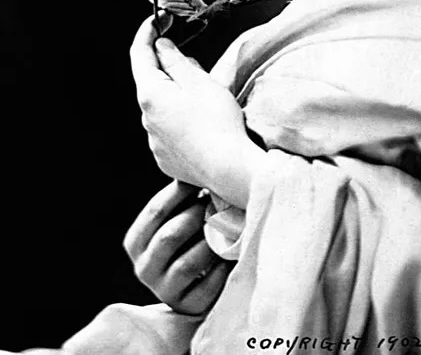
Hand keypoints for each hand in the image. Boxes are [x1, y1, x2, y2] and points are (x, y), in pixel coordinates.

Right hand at [123, 180, 230, 314]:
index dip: (181, 192)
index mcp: (135, 242)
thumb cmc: (190, 236)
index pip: (155, 211)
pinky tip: (233, 253)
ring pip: (189, 262)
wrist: (196, 284)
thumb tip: (195, 165)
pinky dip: (222, 267)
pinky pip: (207, 285)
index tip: (204, 178)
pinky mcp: (187, 306)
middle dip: (198, 215)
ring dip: (213, 242)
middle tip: (221, 203)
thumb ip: (182, 197)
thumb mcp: (177, 219)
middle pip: (171, 235)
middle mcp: (143, 268)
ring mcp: (164, 291)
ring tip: (230, 226)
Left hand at [130, 17, 264, 203]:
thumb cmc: (217, 121)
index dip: (147, 32)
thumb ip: (176, 60)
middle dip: (170, 67)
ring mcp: (154, 140)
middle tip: (197, 65)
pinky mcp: (165, 157)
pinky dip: (181, 118)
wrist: (228, 167)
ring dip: (177, 95)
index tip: (158, 19)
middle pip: (153, 81)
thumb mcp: (199, 81)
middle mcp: (146, 118)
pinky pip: (169, 129)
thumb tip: (161, 47)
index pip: (140, 54)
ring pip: (162, 106)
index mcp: (151, 94)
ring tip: (207, 98)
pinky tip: (202, 122)